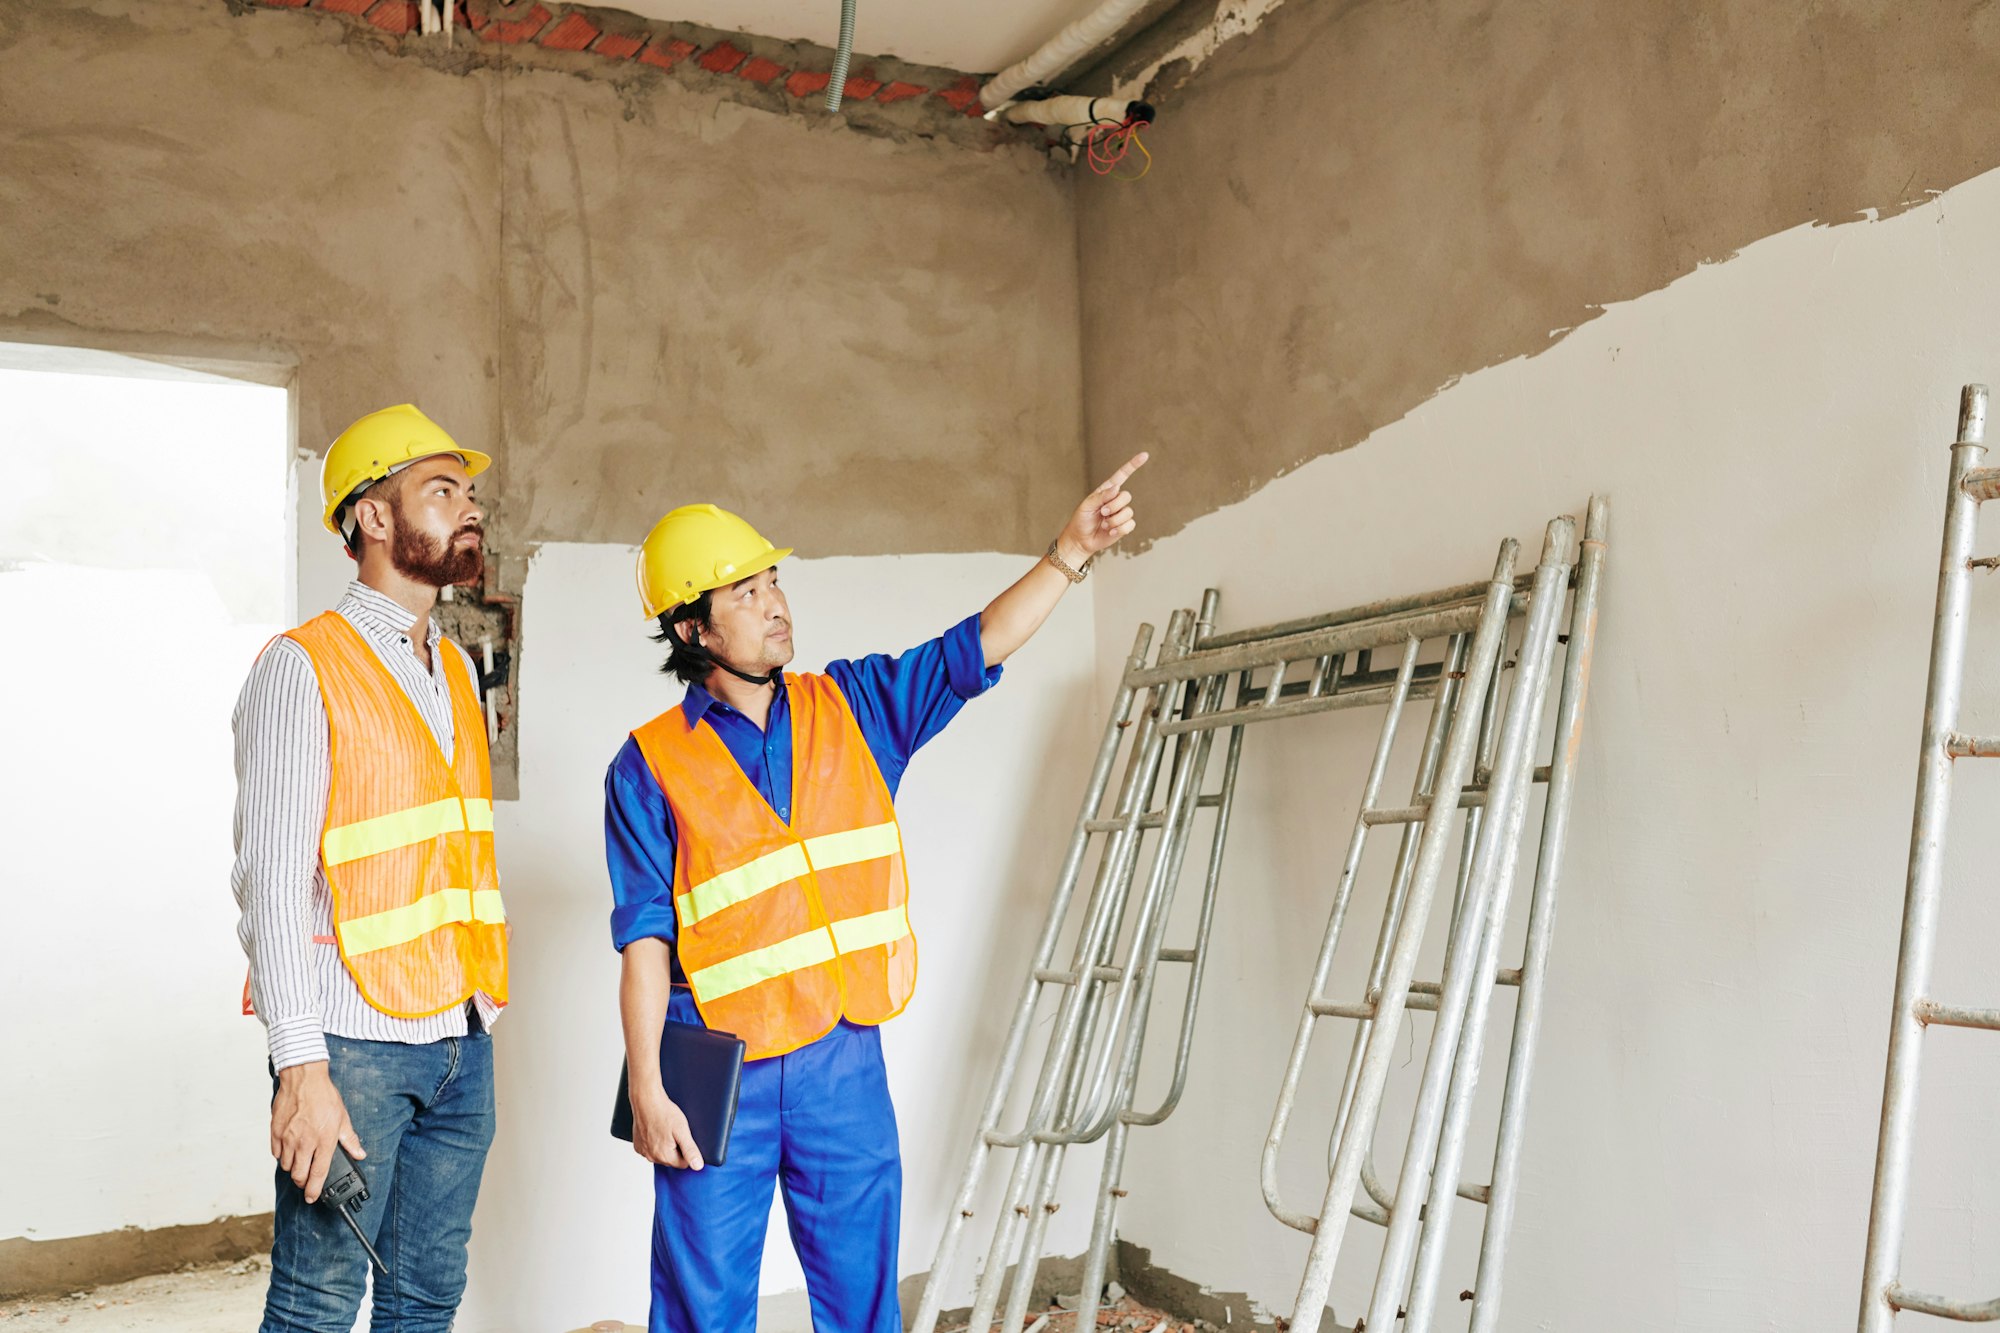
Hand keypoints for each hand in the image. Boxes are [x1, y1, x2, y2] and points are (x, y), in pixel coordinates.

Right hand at [271, 1061, 364, 1203]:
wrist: (304, 1078)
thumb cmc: (324, 1096)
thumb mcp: (343, 1117)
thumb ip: (350, 1139)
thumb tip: (359, 1154)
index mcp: (323, 1141)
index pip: (318, 1174)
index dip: (314, 1190)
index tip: (312, 1197)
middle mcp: (304, 1143)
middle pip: (298, 1175)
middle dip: (302, 1182)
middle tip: (306, 1180)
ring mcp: (288, 1138)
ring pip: (286, 1166)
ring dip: (293, 1168)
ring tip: (300, 1161)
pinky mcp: (275, 1132)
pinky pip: (276, 1153)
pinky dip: (282, 1155)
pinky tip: (289, 1149)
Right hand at [631, 1082, 703, 1170]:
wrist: (646, 1101)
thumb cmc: (664, 1113)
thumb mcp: (682, 1131)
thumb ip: (690, 1150)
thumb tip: (698, 1166)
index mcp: (664, 1156)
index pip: (683, 1163)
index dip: (686, 1150)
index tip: (683, 1137)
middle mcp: (652, 1157)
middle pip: (671, 1160)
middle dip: (676, 1148)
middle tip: (674, 1132)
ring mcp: (643, 1152)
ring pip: (661, 1154)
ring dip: (665, 1145)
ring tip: (665, 1129)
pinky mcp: (638, 1145)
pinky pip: (651, 1149)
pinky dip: (654, 1142)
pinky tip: (656, 1130)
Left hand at [1056, 453, 1148, 566]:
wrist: (1081, 540)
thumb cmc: (1081, 520)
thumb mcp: (1086, 505)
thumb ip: (1101, 496)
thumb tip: (1117, 488)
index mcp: (1107, 491)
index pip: (1122, 475)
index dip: (1133, 465)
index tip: (1144, 455)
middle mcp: (1116, 500)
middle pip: (1127, 496)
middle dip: (1114, 506)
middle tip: (1102, 512)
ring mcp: (1121, 513)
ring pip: (1128, 512)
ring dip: (1114, 520)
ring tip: (1104, 524)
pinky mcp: (1124, 526)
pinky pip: (1130, 524)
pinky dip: (1119, 529)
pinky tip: (1110, 532)